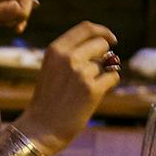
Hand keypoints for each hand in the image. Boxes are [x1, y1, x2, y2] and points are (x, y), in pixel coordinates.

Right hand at [17, 21, 120, 154]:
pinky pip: (113, 77)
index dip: (102, 31)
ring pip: (108, 63)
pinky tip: (95, 95)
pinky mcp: (92, 89)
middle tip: (98, 70)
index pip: (86, 28)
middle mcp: (68, 57)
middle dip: (104, 55)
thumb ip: (72, 53)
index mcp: (56, 49)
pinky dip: (109, 84)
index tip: (111, 39)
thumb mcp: (52, 68)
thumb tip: (104, 45)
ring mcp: (81, 73)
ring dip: (103, 73)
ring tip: (86, 89)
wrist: (41, 128)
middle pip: (101, 43)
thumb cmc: (49, 99)